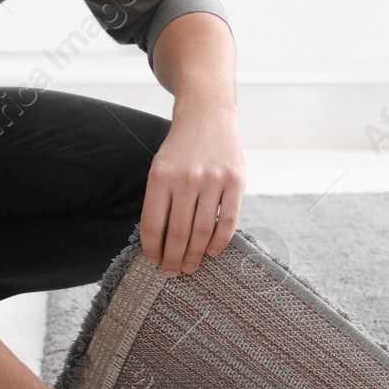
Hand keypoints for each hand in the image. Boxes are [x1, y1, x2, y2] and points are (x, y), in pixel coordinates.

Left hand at [140, 97, 244, 276]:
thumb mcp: (160, 167)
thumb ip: (160, 200)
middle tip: (172, 272)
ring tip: (190, 267)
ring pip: (203, 231)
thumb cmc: (181, 149)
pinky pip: (228, 220)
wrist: (207, 115)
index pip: (153, 226)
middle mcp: (186, 178)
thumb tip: (160, 243)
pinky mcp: (236, 180)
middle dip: (173, 259)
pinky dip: (220, 241)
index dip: (153, 250)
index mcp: (160, 176)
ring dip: (195, 255)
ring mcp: (213, 179)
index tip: (154, 262)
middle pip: (178, 233)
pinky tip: (213, 252)